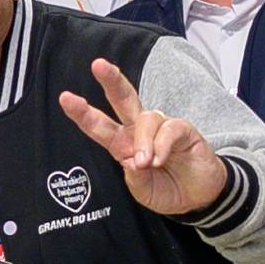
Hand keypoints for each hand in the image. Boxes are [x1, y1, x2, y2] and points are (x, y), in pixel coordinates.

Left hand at [56, 57, 231, 217]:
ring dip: (143, 142)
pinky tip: (160, 160)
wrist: (199, 198)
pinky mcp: (183, 130)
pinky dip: (162, 145)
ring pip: (146, 118)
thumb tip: (130, 161)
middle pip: (123, 99)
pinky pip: (169, 129)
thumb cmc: (168, 190)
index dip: (83, 114)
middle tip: (98, 65)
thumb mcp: (144, 193)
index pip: (100, 126)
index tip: (66, 98)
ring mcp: (162, 128)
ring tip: (146, 164)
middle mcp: (140, 131)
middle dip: (111, 81)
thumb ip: (134, 179)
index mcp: (124, 144)